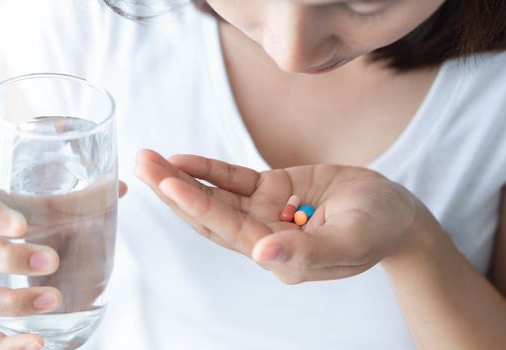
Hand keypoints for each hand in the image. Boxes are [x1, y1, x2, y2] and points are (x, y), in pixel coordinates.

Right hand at [0, 181, 126, 349]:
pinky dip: (5, 345)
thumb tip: (122, 187)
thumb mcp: (29, 200)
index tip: (21, 226)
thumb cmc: (10, 221)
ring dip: (13, 303)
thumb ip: (70, 196)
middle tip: (51, 260)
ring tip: (53, 299)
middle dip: (9, 258)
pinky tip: (37, 344)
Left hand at [135, 150, 430, 283]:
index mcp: (278, 255)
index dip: (198, 205)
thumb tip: (261, 254)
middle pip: (210, 213)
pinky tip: (182, 159)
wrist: (392, 212)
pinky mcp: (272, 189)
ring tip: (150, 159)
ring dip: (182, 178)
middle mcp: (263, 235)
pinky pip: (234, 180)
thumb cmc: (378, 229)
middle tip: (141, 164)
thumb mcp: (351, 240)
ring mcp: (265, 211)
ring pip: (215, 195)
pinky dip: (208, 169)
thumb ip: (308, 252)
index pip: (229, 229)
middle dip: (174, 189)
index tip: (168, 183)